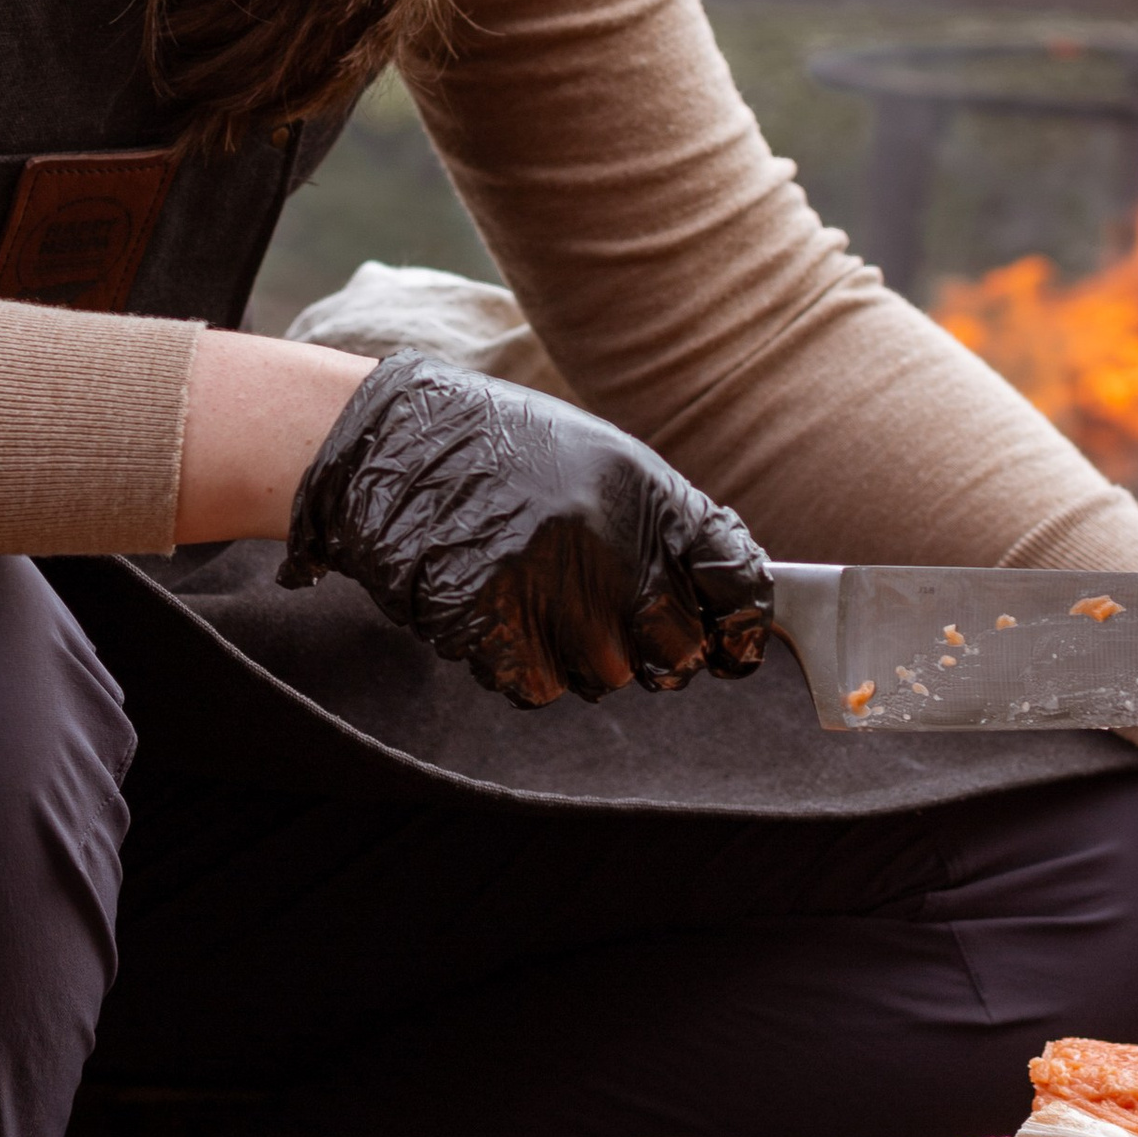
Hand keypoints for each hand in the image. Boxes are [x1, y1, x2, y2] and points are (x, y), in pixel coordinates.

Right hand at [280, 352, 772, 710]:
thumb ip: (666, 528)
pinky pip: (540, 691)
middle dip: (653, 652)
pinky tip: (493, 604)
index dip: (745, 629)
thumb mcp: (602, 462)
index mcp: (654, 497)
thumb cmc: (501, 450)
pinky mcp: (503, 640)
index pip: (740, 584)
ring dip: (576, 654)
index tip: (734, 648)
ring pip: (607, 679)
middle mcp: (619, 552)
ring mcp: (561, 601)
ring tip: (529, 587)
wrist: (392, 445)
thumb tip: (719, 608)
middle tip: (599, 611)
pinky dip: (520, 663)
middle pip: (678, 655)